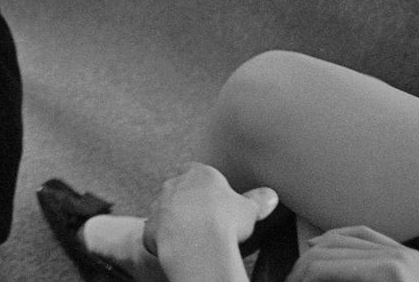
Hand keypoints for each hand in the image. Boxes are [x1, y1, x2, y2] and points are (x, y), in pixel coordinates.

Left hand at [145, 163, 277, 274]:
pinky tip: (180, 247)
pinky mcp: (150, 226)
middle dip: (190, 202)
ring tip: (193, 236)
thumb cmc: (225, 220)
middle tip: (205, 219)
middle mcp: (173, 184)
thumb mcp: (249, 209)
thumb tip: (270, 195)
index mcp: (198, 173)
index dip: (208, 186)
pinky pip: (156, 231)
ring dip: (176, 219)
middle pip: (180, 189)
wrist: (198, 242)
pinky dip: (165, 239)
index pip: (199, 172)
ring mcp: (158, 204)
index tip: (217, 199)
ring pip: (165, 209)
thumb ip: (258, 200)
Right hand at [286, 227, 418, 281]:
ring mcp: (405, 252)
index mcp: (389, 274)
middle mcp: (396, 255)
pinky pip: (368, 235)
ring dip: (318, 251)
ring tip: (302, 269)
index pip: (326, 267)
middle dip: (304, 266)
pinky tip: (326, 244)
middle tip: (291, 281)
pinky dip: (342, 237)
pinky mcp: (411, 255)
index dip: (301, 277)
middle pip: (331, 249)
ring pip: (346, 238)